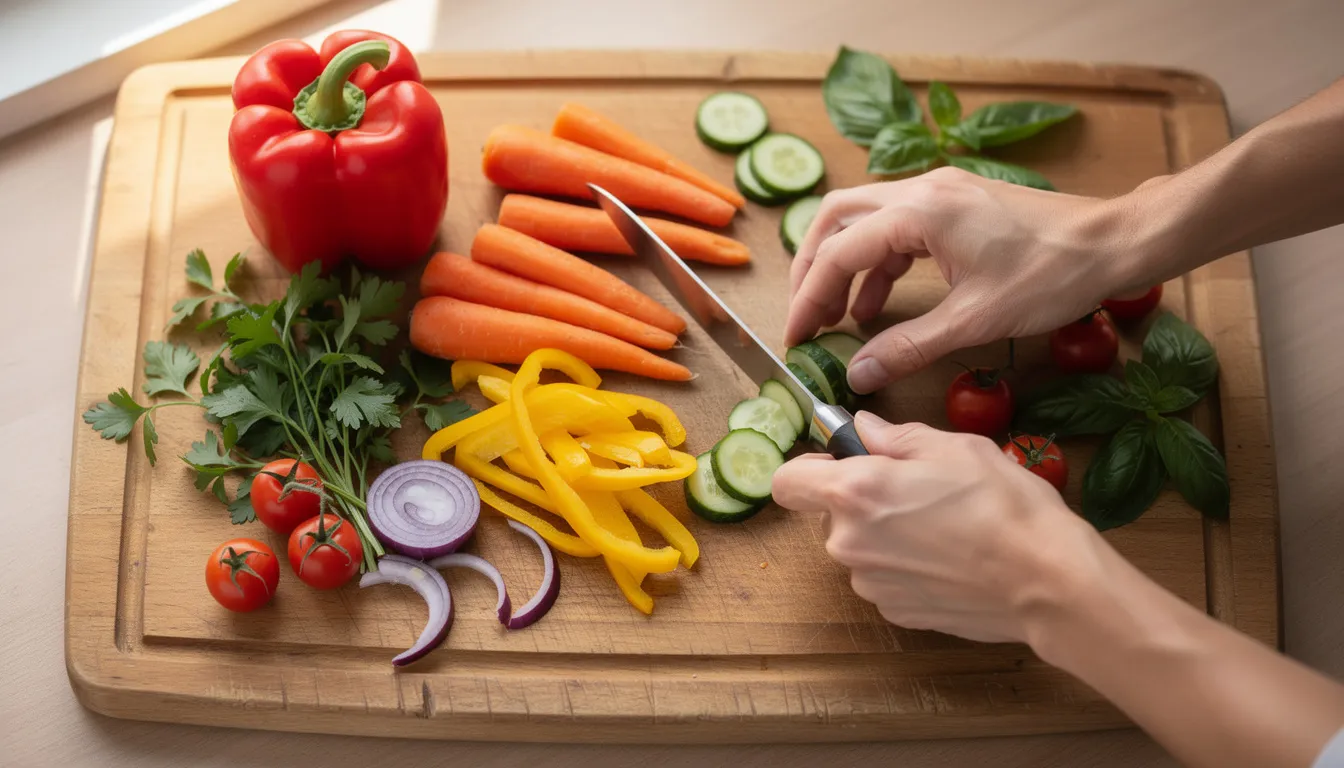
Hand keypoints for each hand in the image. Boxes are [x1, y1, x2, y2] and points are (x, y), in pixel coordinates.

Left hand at [771, 411, 1099, 643]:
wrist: (1046, 582)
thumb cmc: (1004, 506)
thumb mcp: (953, 448)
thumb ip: (896, 437)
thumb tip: (864, 429)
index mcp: (854, 493)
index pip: (786, 482)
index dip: (808, 469)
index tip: (840, 463)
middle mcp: (849, 543)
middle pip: (830, 515)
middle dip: (861, 500)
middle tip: (916, 490)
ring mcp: (871, 584)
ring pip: (859, 549)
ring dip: (885, 535)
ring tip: (942, 526)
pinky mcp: (896, 612)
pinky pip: (885, 579)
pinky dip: (905, 568)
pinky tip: (949, 559)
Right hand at [786, 167, 1145, 392]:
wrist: (1115, 242)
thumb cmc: (1053, 275)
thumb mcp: (976, 320)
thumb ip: (909, 346)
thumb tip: (858, 374)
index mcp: (920, 212)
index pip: (839, 251)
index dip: (809, 297)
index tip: (796, 336)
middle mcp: (921, 190)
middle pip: (836, 220)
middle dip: (813, 270)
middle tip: (806, 318)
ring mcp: (939, 192)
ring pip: (863, 220)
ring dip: (844, 267)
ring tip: (839, 318)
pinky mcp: (955, 204)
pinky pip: (895, 229)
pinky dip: (877, 265)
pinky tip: (880, 305)